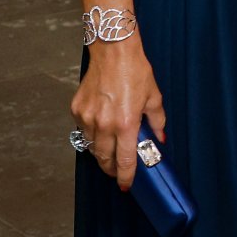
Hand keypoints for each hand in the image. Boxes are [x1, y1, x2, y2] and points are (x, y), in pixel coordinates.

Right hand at [70, 37, 166, 190]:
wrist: (113, 50)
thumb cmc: (135, 71)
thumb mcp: (153, 98)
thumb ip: (157, 122)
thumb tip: (159, 138)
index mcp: (125, 124)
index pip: (125, 161)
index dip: (126, 177)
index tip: (126, 185)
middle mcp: (104, 124)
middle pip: (104, 159)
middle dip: (111, 169)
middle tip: (118, 170)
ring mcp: (88, 117)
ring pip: (91, 147)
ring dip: (101, 153)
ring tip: (110, 151)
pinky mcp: (77, 108)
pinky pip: (83, 130)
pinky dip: (91, 134)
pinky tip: (100, 129)